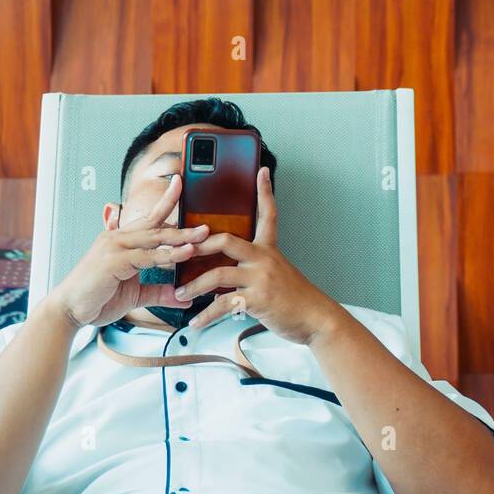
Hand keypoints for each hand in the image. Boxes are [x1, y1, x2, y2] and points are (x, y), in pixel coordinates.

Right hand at [48, 176, 208, 329]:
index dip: (166, 201)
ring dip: (180, 238)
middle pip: (155, 225)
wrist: (68, 311)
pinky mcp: (114, 260)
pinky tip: (184, 254)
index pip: (148, 218)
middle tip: (205, 226)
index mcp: (121, 240)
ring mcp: (114, 246)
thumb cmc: (96, 298)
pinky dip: (167, 255)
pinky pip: (147, 256)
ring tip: (201, 237)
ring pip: (154, 238)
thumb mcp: (135, 294)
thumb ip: (159, 292)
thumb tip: (183, 296)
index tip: (180, 185)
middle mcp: (118, 238)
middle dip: (182, 225)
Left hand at [175, 167, 339, 343]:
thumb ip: (256, 265)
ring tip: (180, 293)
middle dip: (198, 245)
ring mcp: (260, 278)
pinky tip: (195, 322)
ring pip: (218, 274)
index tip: (262, 171)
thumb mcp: (279, 272)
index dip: (265, 191)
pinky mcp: (257, 299)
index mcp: (269, 249)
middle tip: (179, 250)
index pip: (268, 214)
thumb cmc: (295, 297)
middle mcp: (264, 258)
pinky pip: (223, 305)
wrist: (315, 317)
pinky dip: (206, 315)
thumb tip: (230, 267)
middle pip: (226, 240)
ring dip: (194, 286)